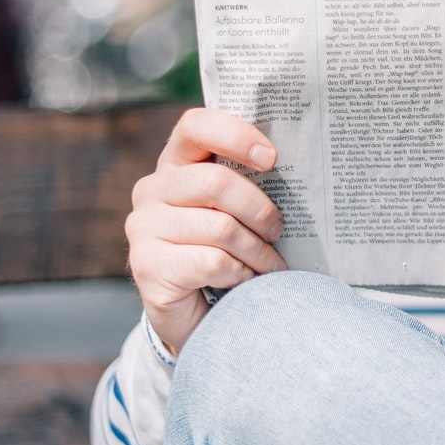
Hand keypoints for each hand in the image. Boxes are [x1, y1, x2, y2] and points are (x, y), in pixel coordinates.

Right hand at [127, 108, 287, 353]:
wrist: (197, 317)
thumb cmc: (225, 256)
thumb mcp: (236, 214)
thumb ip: (248, 186)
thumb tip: (301, 172)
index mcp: (175, 166)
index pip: (195, 126)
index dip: (235, 135)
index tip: (272, 158)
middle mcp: (152, 190)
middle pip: (217, 181)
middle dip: (260, 210)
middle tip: (278, 231)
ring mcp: (143, 227)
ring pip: (221, 227)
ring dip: (258, 252)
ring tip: (269, 266)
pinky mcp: (147, 265)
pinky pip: (213, 261)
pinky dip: (241, 275)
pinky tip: (243, 282)